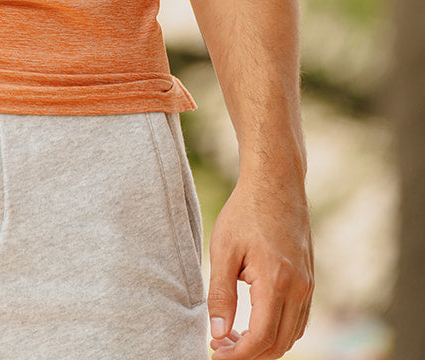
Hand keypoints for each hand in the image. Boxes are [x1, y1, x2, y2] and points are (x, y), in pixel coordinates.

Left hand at [208, 176, 313, 357]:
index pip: (261, 338)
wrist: (276, 182)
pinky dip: (279, 331)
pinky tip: (254, 322)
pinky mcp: (309, 280)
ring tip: (233, 336)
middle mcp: (299, 289)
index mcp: (277, 282)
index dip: (238, 354)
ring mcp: (308, 285)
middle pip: (279, 344)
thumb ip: (221, 294)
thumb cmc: (245, 211)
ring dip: (265, 345)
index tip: (215, 353)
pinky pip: (299, 320)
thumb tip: (218, 333)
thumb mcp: (224, 249)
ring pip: (292, 336)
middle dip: (250, 354)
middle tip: (221, 346)